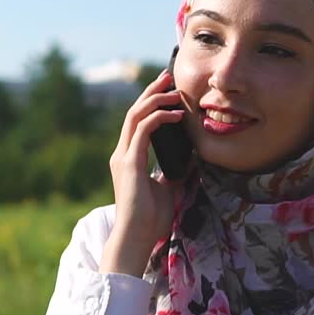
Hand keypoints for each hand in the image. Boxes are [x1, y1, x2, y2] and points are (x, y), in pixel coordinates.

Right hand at [100, 70, 185, 276]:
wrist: (137, 237)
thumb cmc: (151, 218)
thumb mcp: (167, 187)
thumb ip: (173, 170)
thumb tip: (190, 158)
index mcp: (129, 158)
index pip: (137, 122)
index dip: (151, 103)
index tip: (168, 91)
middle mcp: (122, 153)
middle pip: (134, 112)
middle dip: (152, 92)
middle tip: (168, 77)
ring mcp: (124, 157)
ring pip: (136, 116)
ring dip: (155, 99)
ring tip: (173, 91)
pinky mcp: (130, 163)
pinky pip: (143, 130)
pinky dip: (159, 118)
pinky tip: (175, 115)